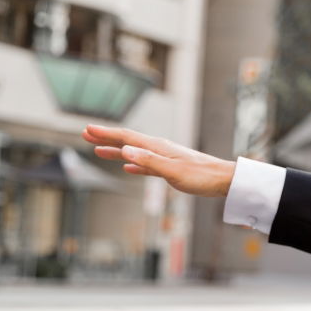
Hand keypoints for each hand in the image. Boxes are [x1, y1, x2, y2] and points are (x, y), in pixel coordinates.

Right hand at [82, 124, 235, 197]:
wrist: (224, 180)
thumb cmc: (202, 176)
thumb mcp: (173, 171)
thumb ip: (149, 161)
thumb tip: (125, 150)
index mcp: (158, 147)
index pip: (126, 137)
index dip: (106, 134)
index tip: (87, 130)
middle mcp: (160, 149)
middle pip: (127, 141)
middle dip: (106, 139)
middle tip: (85, 135)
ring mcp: (165, 158)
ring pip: (135, 153)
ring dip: (116, 151)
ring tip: (99, 151)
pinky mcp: (171, 169)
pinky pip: (147, 164)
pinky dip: (134, 165)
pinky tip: (128, 168)